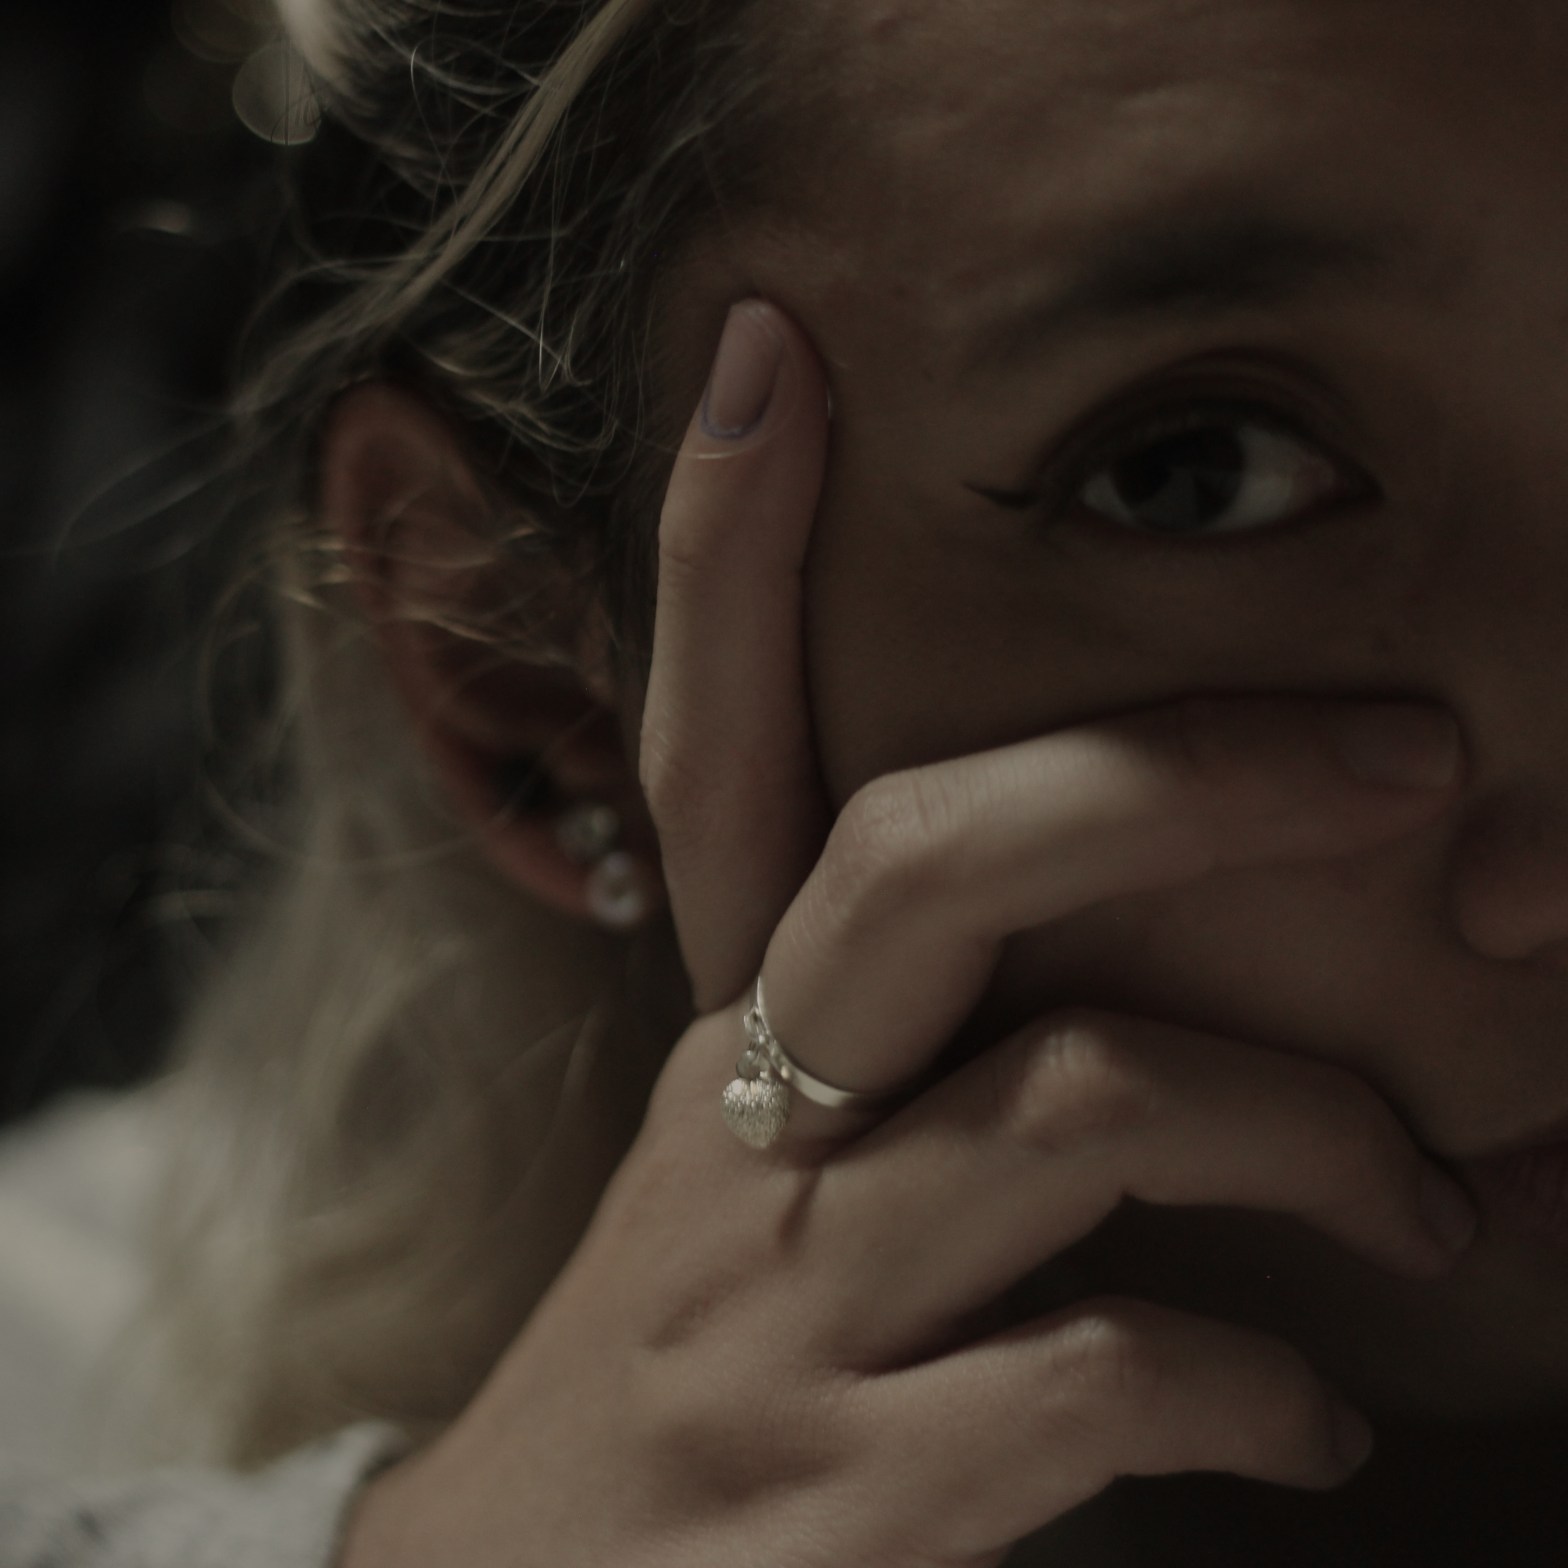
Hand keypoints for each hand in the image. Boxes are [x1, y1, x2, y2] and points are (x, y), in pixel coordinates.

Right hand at [342, 301, 1474, 1567]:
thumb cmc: (689, 1362)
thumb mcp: (760, 1178)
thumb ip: (897, 1065)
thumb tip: (1115, 978)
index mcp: (721, 1035)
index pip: (703, 749)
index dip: (722, 551)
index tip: (769, 357)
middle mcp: (739, 1129)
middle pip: (926, 859)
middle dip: (1175, 771)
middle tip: (1413, 754)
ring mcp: (783, 1304)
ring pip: (1086, 1106)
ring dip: (1317, 1132)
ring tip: (1427, 1203)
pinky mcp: (848, 1488)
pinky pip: (1115, 1372)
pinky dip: (1261, 1385)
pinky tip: (1302, 1422)